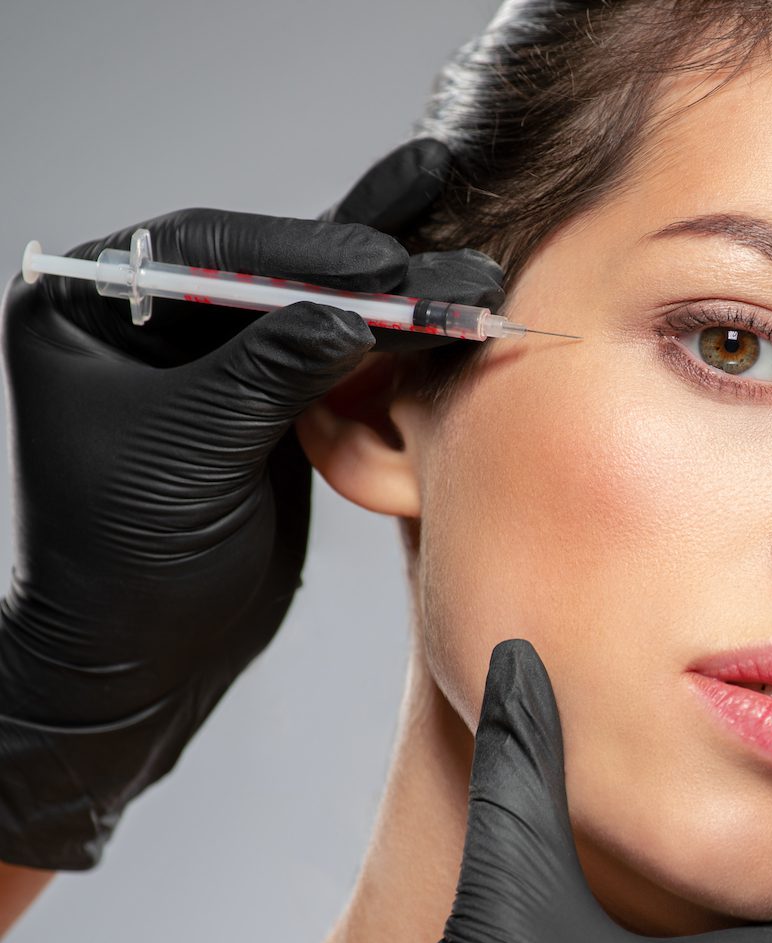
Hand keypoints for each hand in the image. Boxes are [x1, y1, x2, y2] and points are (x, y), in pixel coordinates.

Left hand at [0, 139, 499, 869]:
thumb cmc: (126, 561)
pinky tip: (447, 297)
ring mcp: (219, 357)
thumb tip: (355, 313)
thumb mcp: (192, 450)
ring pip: (318, 301)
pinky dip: (396, 334)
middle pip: (275, 266)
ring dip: (399, 290)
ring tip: (475, 270)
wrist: (145, 655)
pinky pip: (339, 350)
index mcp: (90, 309)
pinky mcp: (273, 398)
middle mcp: (154, 317)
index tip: (381, 265)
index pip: (208, 252)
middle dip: (366, 268)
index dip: (301, 253)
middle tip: (446, 265)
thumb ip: (268, 370)